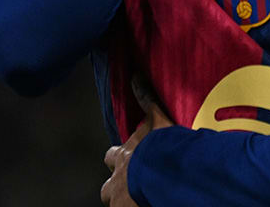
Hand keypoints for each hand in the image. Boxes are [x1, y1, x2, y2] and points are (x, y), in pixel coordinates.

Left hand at [101, 73, 175, 205]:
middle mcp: (116, 180)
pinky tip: (146, 204)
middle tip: (133, 187)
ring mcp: (119, 200)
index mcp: (122, 157)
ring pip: (113, 201)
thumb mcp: (156, 119)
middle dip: (117, 186)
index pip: (112, 156)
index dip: (118, 159)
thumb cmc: (160, 147)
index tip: (130, 160)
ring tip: (141, 198)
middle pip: (107, 187)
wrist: (162, 173)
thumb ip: (146, 98)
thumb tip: (136, 75)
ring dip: (123, 201)